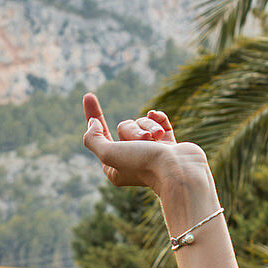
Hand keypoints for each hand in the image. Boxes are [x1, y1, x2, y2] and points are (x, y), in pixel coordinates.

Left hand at [82, 94, 209, 197]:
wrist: (179, 170)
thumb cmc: (142, 164)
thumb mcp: (109, 154)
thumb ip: (94, 139)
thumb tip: (92, 124)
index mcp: (114, 167)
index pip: (99, 137)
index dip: (93, 115)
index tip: (88, 95)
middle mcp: (131, 160)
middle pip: (124, 127)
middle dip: (133, 130)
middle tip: (144, 141)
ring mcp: (151, 151)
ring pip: (142, 123)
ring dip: (149, 127)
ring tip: (157, 139)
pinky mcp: (168, 144)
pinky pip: (159, 121)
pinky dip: (159, 118)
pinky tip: (159, 116)